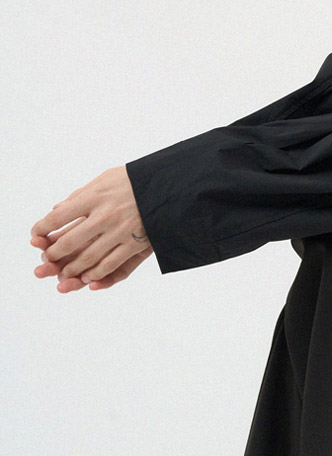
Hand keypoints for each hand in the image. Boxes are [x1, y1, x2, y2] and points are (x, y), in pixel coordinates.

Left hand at [31, 166, 151, 291]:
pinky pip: (109, 265)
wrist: (170, 186)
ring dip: (70, 269)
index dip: (42, 228)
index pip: (58, 217)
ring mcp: (119, 231)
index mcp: (95, 197)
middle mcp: (104, 215)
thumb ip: (81, 194)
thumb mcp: (106, 178)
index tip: (36, 234)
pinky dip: (94, 274)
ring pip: (86, 259)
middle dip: (53, 254)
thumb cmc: (136, 180)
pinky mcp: (134, 244)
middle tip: (47, 258)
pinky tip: (87, 276)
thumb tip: (58, 210)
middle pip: (69, 242)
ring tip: (63, 272)